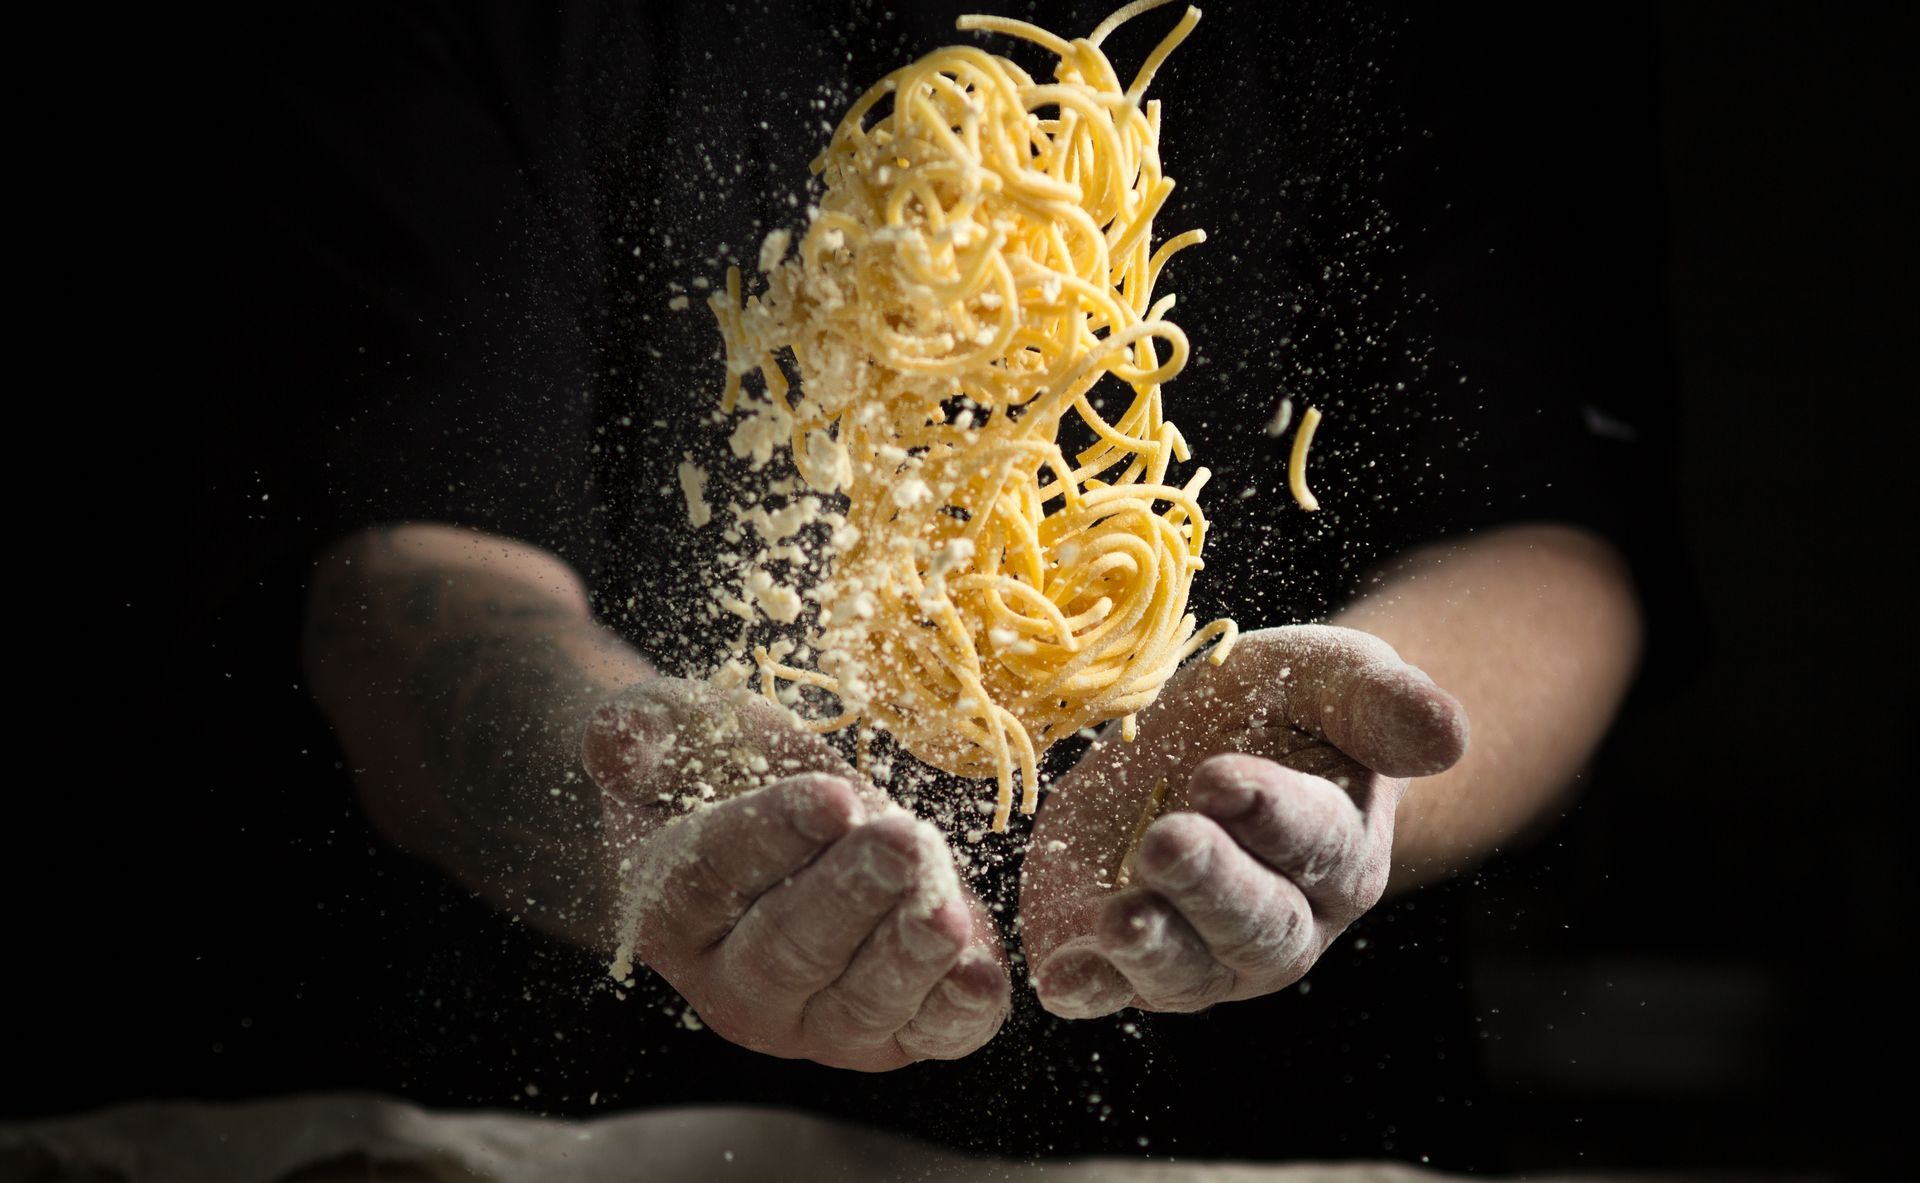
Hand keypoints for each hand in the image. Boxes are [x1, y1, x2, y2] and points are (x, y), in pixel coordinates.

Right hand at [583, 677, 1009, 1069]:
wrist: (787, 819)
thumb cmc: (720, 769)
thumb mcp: (671, 729)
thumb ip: (640, 732)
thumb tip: (617, 742)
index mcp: (672, 910)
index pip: (716, 873)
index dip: (773, 835)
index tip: (830, 797)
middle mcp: (737, 984)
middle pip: (790, 947)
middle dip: (850, 895)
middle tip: (899, 841)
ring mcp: (816, 1017)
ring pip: (858, 1002)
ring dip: (906, 958)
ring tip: (944, 911)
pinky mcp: (892, 1027)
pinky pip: (924, 1032)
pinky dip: (956, 1012)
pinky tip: (984, 978)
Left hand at [1019, 626, 1467, 1017]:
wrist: (1208, 734)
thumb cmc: (1284, 705)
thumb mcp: (1329, 676)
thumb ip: (1380, 700)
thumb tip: (1447, 733)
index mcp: (1338, 853)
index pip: (1314, 843)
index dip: (1270, 814)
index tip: (1220, 776)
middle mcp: (1278, 920)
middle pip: (1255, 922)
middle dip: (1212, 884)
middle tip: (1169, 838)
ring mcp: (1198, 951)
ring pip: (1185, 969)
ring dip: (1152, 948)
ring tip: (1119, 918)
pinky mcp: (1118, 956)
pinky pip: (1106, 988)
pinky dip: (1086, 987)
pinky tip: (1061, 977)